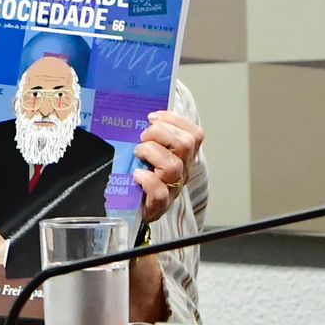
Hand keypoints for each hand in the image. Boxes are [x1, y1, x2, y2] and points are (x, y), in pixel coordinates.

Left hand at [134, 110, 202, 224]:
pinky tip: (137, 175)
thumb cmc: (138, 176)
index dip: (174, 120)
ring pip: (173, 166)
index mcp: (183, 156)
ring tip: (138, 154)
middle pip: (187, 144)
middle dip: (161, 133)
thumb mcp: (147, 152)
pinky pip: (159, 192)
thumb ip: (148, 136)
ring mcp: (172, 188)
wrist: (130, 209)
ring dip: (151, 153)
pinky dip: (147, 180)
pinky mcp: (159, 205)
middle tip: (142, 137)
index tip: (152, 117)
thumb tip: (135, 114)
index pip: (194, 134)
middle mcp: (183, 171)